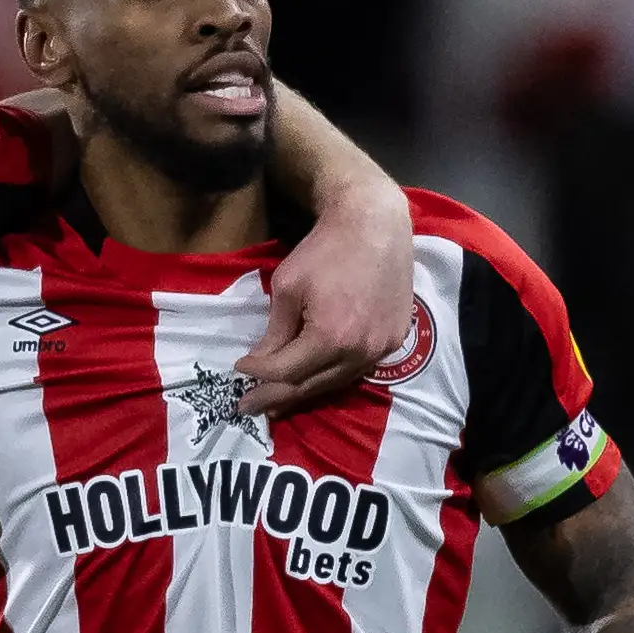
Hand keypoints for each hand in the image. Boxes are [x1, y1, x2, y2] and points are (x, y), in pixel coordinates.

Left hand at [236, 180, 410, 415]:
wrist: (375, 226)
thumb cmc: (325, 250)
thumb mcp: (287, 288)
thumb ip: (275, 332)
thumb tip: (259, 362)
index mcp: (331, 338)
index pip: (286, 371)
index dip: (259, 373)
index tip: (238, 368)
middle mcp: (360, 352)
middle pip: (311, 386)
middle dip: (276, 397)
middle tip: (249, 406)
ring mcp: (382, 349)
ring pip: (336, 383)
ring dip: (304, 392)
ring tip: (276, 401)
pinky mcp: (395, 341)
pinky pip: (357, 370)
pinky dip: (332, 376)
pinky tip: (314, 378)